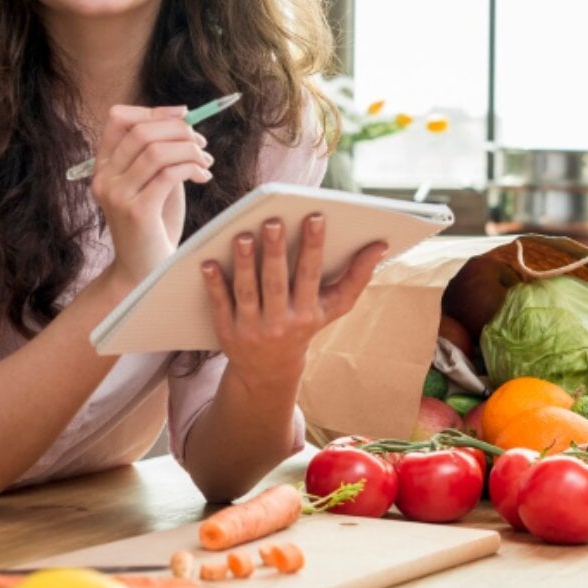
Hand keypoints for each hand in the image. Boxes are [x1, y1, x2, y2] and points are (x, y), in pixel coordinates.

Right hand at [90, 104, 213, 282]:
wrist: (144, 271)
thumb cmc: (154, 226)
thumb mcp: (153, 183)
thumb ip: (160, 155)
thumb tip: (184, 123)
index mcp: (104, 166)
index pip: (118, 119)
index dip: (153, 111)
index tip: (184, 115)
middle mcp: (104, 178)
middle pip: (141, 131)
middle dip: (179, 130)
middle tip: (201, 142)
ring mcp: (117, 195)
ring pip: (156, 150)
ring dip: (189, 149)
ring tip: (205, 161)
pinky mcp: (137, 211)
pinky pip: (168, 174)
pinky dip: (191, 168)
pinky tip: (203, 176)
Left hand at [200, 213, 387, 390]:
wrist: (270, 370)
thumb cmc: (305, 325)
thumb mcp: (334, 307)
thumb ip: (357, 276)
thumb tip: (380, 245)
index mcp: (308, 312)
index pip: (311, 274)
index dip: (313, 246)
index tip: (314, 217)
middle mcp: (281, 322)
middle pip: (277, 282)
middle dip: (275, 251)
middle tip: (272, 221)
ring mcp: (252, 329)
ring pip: (248, 292)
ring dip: (244, 264)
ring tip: (241, 236)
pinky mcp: (227, 333)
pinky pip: (220, 305)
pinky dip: (214, 285)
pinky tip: (207, 262)